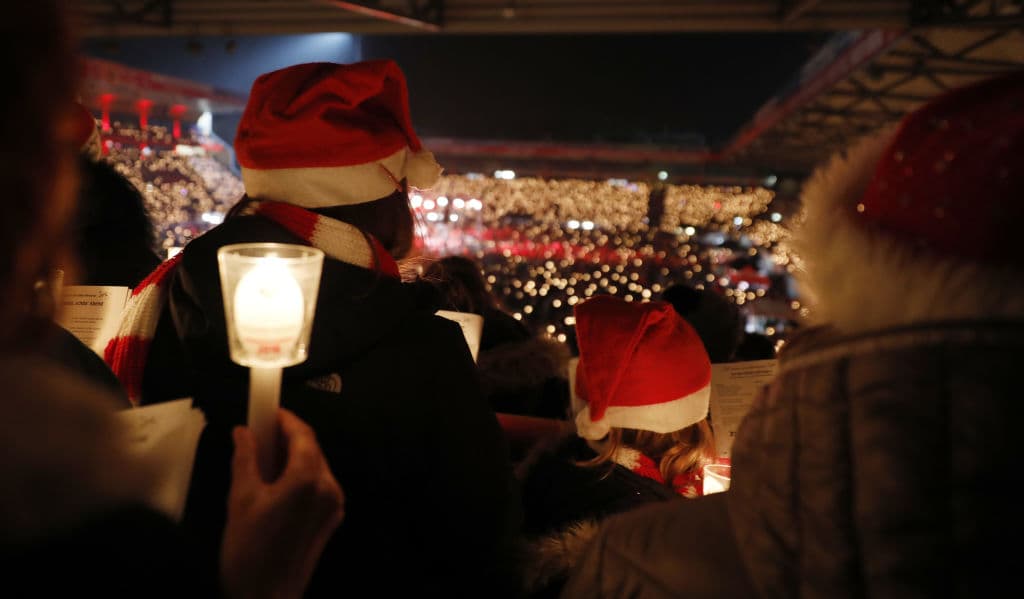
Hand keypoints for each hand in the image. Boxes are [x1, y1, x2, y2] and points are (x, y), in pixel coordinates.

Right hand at [220, 409, 344, 598]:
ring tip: (263, 459)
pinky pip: (318, 486)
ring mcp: (333, 506)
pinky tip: (276, 484)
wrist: (265, 598)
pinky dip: (300, 477)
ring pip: (316, 466)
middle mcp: (328, 489)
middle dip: (287, 437)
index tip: (266, 411)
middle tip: (260, 433)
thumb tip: (244, 433)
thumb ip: (245, 457)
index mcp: (309, 479)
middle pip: (311, 448)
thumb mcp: (240, 498)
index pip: (302, 433)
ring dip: (293, 457)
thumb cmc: (250, 555)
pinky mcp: (331, 520)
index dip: (283, 418)